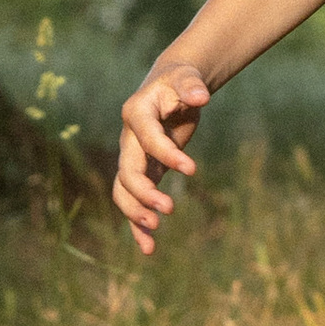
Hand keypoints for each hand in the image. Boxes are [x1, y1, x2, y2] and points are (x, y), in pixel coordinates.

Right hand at [114, 62, 213, 252]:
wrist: (169, 89)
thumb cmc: (180, 82)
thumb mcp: (186, 77)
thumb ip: (192, 85)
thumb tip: (201, 96)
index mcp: (136, 113)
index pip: (147, 139)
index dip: (167, 154)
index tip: (192, 169)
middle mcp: (128, 139)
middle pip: (127, 171)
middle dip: (144, 193)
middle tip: (169, 210)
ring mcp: (132, 158)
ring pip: (123, 191)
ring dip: (135, 213)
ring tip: (153, 234)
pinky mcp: (143, 173)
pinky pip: (134, 201)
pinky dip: (138, 225)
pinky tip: (148, 248)